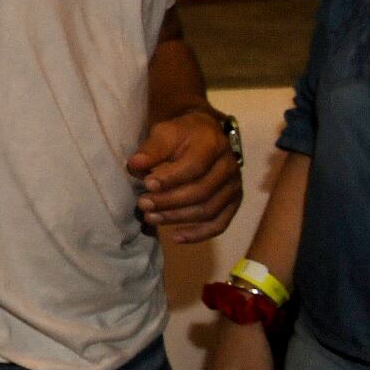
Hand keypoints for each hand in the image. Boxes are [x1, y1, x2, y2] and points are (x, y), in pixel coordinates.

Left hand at [130, 110, 244, 241]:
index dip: (170, 178)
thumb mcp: (165, 132)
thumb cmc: (181, 135)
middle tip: (142, 204)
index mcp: (213, 144)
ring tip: (150, 217)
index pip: (194, 166)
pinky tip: (175, 237)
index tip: (146, 184)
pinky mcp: (233, 202)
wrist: (206, 135)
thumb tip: (135, 165)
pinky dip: (198, 234)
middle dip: (169, 201)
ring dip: (177, 218)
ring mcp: (234, 186)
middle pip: (201, 192)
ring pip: (208, 210)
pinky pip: (219, 224)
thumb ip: (152, 149)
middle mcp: (229, 167)